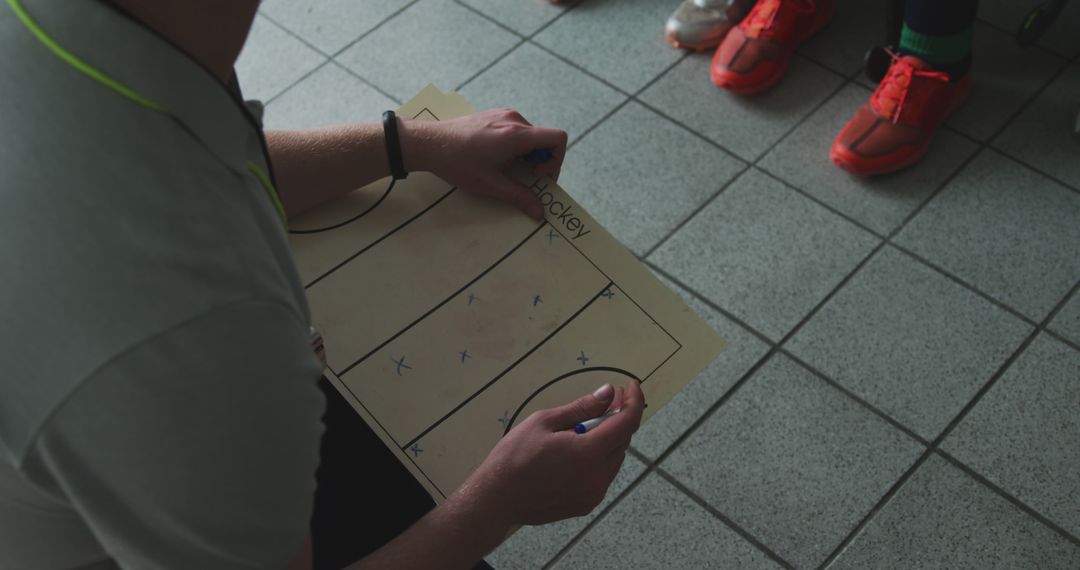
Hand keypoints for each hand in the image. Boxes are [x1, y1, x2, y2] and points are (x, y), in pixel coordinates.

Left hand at [401, 108, 567, 219]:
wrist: (429, 142)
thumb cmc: (457, 162)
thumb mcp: (489, 184)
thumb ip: (518, 196)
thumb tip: (540, 211)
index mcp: (517, 135)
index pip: (558, 139)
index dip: (556, 160)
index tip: (536, 174)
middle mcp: (514, 119)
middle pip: (544, 140)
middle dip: (540, 162)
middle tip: (524, 179)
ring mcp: (504, 114)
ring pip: (531, 136)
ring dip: (527, 155)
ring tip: (507, 169)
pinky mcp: (494, 115)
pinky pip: (517, 131)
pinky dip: (516, 146)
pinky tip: (496, 159)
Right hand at [455, 380, 644, 526]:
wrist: (497, 499)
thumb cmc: (514, 456)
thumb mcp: (544, 421)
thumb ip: (582, 407)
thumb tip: (609, 392)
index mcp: (589, 453)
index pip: (627, 423)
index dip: (633, 401)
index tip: (632, 385)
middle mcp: (598, 477)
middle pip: (622, 440)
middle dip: (618, 418)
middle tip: (607, 401)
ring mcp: (593, 494)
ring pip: (614, 459)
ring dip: (609, 439)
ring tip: (586, 427)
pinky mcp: (586, 505)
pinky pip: (603, 476)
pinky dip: (599, 459)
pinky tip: (578, 451)